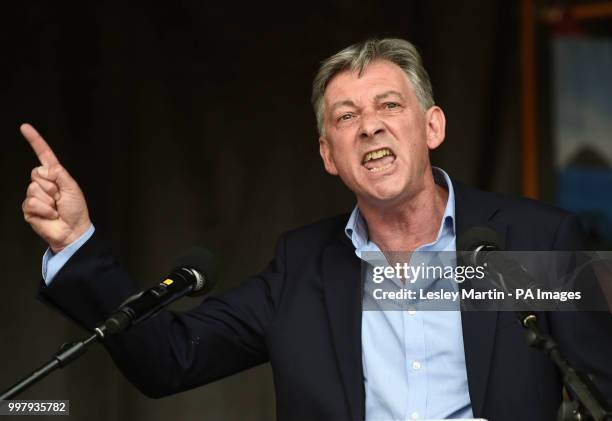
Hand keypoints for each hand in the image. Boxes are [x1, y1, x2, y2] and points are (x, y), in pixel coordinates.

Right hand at [21, 123, 91, 252]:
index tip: (25, 127)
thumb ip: (59, 174)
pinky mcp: (29, 209)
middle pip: (36, 173)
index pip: (43, 155)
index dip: (35, 141)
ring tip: (56, 208)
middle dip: (51, 186)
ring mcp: (34, 196)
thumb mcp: (72, 188)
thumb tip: (44, 167)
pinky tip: (50, 216)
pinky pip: (32, 203)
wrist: (72, 231)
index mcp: (55, 176)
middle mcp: (43, 183)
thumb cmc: (76, 210)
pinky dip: (45, 210)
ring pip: (34, 189)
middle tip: (60, 199)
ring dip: (49, 201)